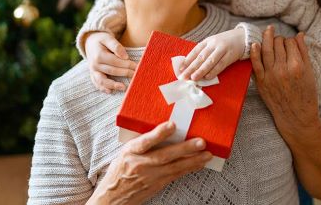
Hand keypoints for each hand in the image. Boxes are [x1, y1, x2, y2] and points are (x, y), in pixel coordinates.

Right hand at [85, 31, 135, 92]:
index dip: (127, 64)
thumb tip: (125, 56)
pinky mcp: (93, 75)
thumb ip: (116, 46)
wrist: (90, 43)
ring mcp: (93, 71)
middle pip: (112, 71)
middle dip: (125, 73)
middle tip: (136, 75)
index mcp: (99, 55)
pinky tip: (110, 92)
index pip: (115, 61)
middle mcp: (94, 64)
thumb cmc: (101, 40)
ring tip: (124, 88)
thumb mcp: (108, 38)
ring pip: (102, 80)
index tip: (137, 65)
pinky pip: (97, 83)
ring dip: (113, 85)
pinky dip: (103, 88)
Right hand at [90, 121, 212, 204]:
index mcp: (130, 151)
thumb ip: (142, 142)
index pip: (145, 141)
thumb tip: (163, 127)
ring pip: (174, 167)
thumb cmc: (120, 170)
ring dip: (193, 160)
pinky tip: (200, 163)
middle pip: (164, 156)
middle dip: (185, 148)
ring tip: (207, 154)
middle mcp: (140, 164)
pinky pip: (176, 175)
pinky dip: (189, 168)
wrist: (112, 197)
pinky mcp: (157, 184)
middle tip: (201, 142)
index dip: (158, 134)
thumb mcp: (125, 152)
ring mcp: (150, 176)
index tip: (172, 125)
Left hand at [179, 28, 244, 80]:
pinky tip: (207, 77)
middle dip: (191, 68)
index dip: (187, 60)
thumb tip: (192, 65)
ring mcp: (222, 49)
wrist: (244, 37)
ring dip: (201, 70)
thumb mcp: (214, 43)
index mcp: (208, 41)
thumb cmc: (226, 42)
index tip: (180, 69)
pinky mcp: (230, 55)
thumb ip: (205, 52)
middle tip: (183, 76)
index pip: (195, 51)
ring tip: (193, 78)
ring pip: (210, 61)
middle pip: (201, 57)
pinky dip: (213, 71)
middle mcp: (214, 44)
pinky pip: (221, 65)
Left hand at [250, 26, 320, 138]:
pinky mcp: (261, 82)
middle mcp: (283, 69)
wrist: (296, 116)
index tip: (291, 44)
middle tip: (280, 41)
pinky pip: (255, 63)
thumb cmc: (306, 95)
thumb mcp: (310, 72)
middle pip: (278, 44)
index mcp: (297, 66)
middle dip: (279, 39)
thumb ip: (304, 52)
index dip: (291, 40)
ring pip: (266, 49)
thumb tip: (300, 34)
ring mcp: (270, 75)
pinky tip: (255, 44)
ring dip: (266, 38)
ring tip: (267, 31)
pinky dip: (254, 52)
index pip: (291, 42)